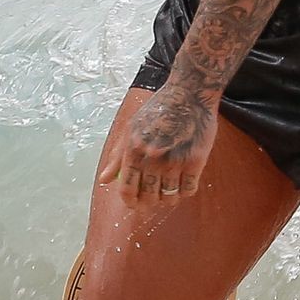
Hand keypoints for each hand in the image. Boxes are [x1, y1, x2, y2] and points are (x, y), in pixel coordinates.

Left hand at [100, 83, 217, 206]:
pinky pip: (189, 190)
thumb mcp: (131, 128)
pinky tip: (184, 184)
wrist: (189, 95)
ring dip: (168, 199)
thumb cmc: (158, 110)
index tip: (134, 205)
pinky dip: (185, 192)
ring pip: (170, 197)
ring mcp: (175, 161)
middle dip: (149, 203)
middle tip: (153, 200)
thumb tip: (104, 180)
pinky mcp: (195, 161)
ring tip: (170, 192)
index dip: (130, 202)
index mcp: (133, 150)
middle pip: (149, 197)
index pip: (127, 189)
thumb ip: (117, 156)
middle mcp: (153, 158)